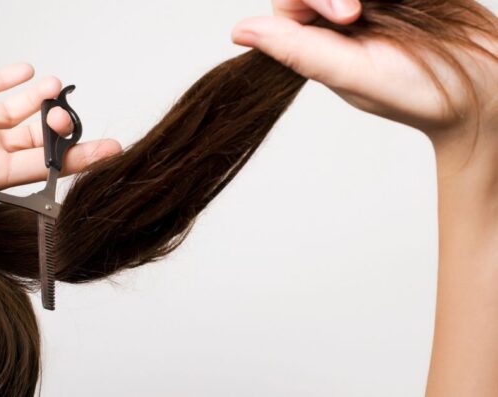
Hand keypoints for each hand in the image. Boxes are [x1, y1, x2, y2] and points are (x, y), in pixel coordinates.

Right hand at [0, 63, 121, 220]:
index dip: (77, 160)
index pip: (41, 169)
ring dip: (37, 99)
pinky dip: (3, 78)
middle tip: (68, 115)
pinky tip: (25, 70)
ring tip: (57, 86)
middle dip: (58, 128)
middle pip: (35, 139)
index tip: (111, 150)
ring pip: (14, 111)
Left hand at [231, 0, 497, 156]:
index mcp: (318, 41)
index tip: (350, 15)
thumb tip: (238, 32)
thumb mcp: (355, 74)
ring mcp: (374, 0)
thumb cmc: (422, 93)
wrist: (489, 90)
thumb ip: (299, 50)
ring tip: (403, 3)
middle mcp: (340, 17)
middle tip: (362, 11)